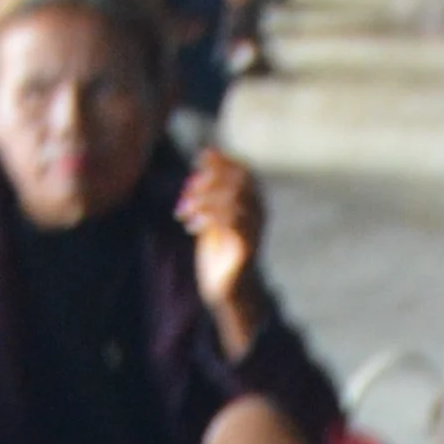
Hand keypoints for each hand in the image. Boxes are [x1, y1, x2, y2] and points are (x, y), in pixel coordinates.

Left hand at [177, 146, 262, 317]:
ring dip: (203, 200)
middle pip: (239, 180)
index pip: (242, 169)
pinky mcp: (248, 247)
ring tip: (183, 212)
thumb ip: (212, 184)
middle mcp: (260, 213)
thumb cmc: (218, 249)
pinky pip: (231, 221)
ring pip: (233, 197)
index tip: (196, 162)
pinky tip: (193, 228)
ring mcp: (256, 230)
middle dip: (209, 180)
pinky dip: (208, 218)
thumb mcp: (212, 210)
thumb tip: (208, 152)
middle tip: (186, 193)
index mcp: (254, 202)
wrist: (226, 290)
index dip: (220, 161)